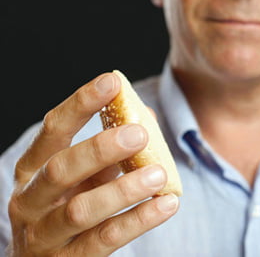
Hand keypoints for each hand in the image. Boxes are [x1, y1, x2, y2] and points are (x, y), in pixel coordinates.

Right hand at [7, 73, 178, 256]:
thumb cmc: (69, 207)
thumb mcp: (83, 177)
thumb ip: (108, 150)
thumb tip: (145, 114)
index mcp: (32, 169)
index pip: (52, 130)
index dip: (80, 104)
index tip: (111, 81)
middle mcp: (30, 201)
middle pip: (61, 169)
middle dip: (100, 149)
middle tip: (139, 133)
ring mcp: (44, 236)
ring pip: (81, 210)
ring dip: (123, 189)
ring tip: (158, 173)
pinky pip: (104, 240)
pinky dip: (138, 221)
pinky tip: (167, 204)